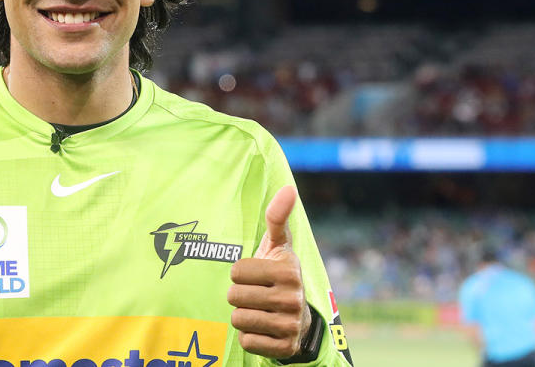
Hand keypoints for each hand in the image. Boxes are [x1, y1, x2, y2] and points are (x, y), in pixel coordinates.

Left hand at [228, 185, 311, 358]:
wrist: (299, 318)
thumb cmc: (279, 274)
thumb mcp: (278, 245)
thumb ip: (277, 218)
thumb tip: (288, 188)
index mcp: (288, 270)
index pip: (236, 271)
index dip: (241, 273)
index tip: (257, 275)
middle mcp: (292, 298)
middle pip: (234, 296)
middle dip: (239, 295)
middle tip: (256, 295)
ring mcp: (290, 325)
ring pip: (238, 319)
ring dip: (243, 316)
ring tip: (259, 311)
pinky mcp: (284, 348)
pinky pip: (247, 341)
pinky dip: (249, 337)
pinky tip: (264, 329)